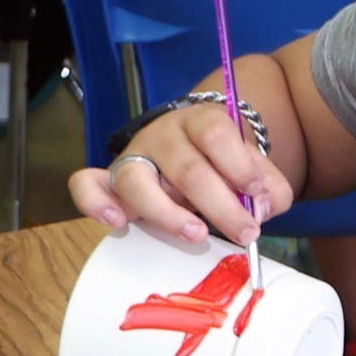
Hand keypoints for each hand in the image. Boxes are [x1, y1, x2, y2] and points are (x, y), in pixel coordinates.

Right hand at [68, 104, 292, 246]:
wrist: (193, 151)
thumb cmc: (225, 164)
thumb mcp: (253, 168)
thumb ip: (268, 186)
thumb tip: (266, 207)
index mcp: (202, 120)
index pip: (215, 133)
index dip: (238, 164)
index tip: (257, 192)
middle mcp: (163, 134)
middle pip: (186, 167)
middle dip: (220, 205)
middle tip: (246, 232)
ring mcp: (134, 155)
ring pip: (137, 180)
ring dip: (168, 213)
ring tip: (196, 234)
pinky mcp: (109, 178)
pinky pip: (86, 184)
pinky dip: (94, 202)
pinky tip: (116, 222)